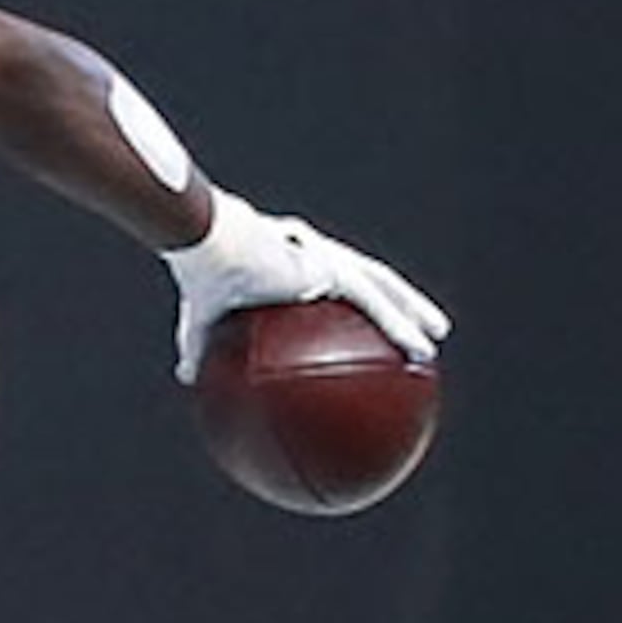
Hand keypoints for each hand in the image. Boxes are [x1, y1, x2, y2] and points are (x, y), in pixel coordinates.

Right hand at [166, 192, 448, 381]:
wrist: (208, 245)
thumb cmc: (200, 273)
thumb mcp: (199, 320)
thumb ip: (200, 348)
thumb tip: (185, 377)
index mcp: (290, 260)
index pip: (330, 280)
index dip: (350, 300)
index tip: (364, 322)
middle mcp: (318, 252)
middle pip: (368, 278)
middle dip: (396, 300)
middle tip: (417, 324)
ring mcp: (329, 258)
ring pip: (383, 287)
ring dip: (412, 311)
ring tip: (436, 335)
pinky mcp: (335, 270)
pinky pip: (376, 304)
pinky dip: (400, 326)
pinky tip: (421, 350)